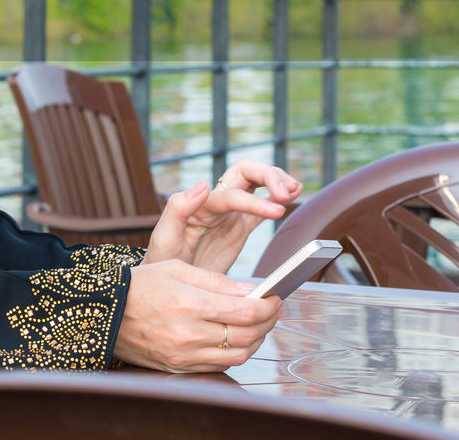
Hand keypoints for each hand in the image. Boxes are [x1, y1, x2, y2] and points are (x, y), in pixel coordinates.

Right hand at [114, 259, 281, 371]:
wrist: (105, 311)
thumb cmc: (140, 285)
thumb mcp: (177, 269)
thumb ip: (217, 281)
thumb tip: (252, 290)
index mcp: (189, 304)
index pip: (246, 312)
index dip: (268, 306)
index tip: (275, 297)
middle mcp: (189, 334)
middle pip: (248, 335)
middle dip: (267, 322)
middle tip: (271, 309)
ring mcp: (184, 355)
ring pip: (238, 355)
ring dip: (255, 341)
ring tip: (256, 324)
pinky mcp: (179, 367)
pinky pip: (219, 365)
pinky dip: (234, 353)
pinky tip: (234, 338)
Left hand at [143, 160, 302, 273]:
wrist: (171, 286)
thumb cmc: (163, 262)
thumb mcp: (164, 237)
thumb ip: (178, 208)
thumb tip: (203, 183)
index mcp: (201, 204)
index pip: (233, 194)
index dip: (256, 200)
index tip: (277, 210)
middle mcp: (216, 203)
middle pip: (247, 173)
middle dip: (270, 175)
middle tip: (290, 191)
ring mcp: (229, 214)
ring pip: (256, 184)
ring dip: (276, 180)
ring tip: (295, 189)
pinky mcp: (239, 227)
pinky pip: (260, 207)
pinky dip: (276, 200)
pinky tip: (291, 198)